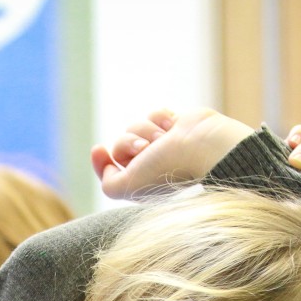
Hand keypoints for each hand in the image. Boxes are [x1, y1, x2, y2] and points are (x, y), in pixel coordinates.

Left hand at [88, 107, 254, 200]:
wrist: (202, 146)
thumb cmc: (167, 168)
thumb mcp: (129, 185)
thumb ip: (109, 184)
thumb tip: (108, 165)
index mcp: (141, 184)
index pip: (112, 172)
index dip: (101, 162)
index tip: (98, 148)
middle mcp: (150, 166)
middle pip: (121, 145)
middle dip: (129, 143)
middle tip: (145, 149)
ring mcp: (163, 146)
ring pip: (135, 127)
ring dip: (147, 130)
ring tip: (164, 138)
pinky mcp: (174, 127)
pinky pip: (154, 115)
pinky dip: (161, 118)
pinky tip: (173, 127)